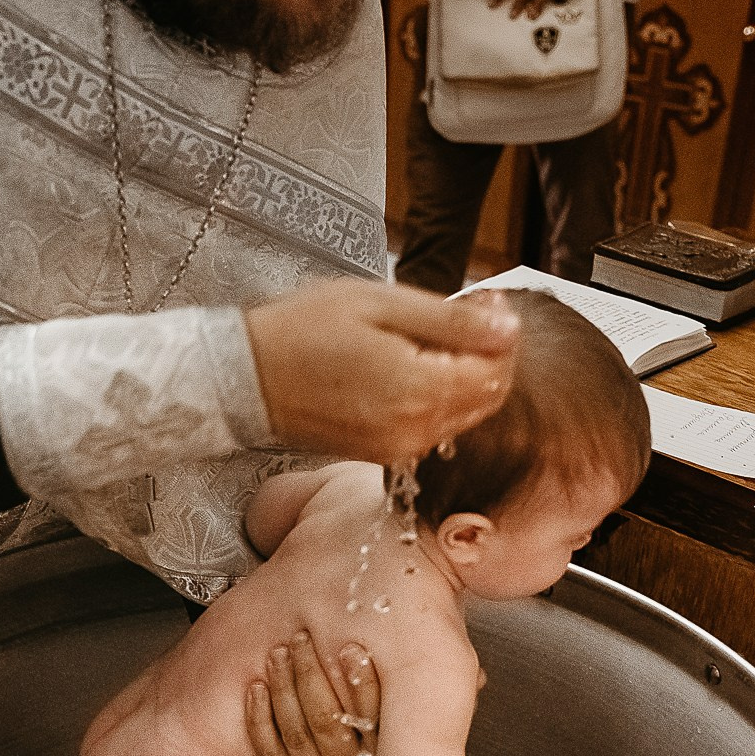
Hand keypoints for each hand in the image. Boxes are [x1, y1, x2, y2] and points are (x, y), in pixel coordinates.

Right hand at [245, 281, 518, 466]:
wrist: (244, 377)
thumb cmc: (304, 329)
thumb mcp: (382, 305)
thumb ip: (452, 322)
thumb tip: (509, 329)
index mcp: (420, 390)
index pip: (497, 372)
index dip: (501, 334)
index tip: (484, 301)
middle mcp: (416, 430)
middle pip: (486, 397)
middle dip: (488, 355)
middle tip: (467, 313)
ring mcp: (398, 447)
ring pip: (462, 415)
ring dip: (462, 375)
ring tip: (432, 334)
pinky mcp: (380, 453)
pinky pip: (430, 427)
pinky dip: (435, 396)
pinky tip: (410, 364)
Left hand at [247, 633, 378, 755]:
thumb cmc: (365, 736)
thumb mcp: (378, 716)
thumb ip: (368, 689)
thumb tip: (350, 651)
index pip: (369, 717)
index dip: (359, 681)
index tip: (347, 647)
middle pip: (326, 722)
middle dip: (310, 675)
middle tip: (300, 639)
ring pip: (296, 734)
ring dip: (283, 689)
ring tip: (278, 654)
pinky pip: (270, 753)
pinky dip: (260, 719)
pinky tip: (256, 687)